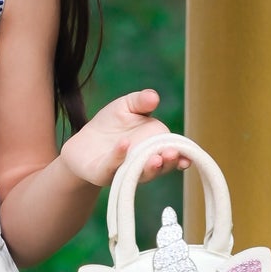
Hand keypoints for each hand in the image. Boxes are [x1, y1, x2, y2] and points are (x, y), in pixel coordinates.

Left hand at [58, 89, 189, 189]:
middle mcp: (144, 163)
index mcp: (155, 147)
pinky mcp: (104, 173)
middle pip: (161, 166)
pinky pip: (113, 166)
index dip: (182, 155)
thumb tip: (154, 97)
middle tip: (171, 154)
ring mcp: (125, 171)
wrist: (82, 143)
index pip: (173, 153)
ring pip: (141, 174)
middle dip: (168, 162)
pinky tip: (124, 144)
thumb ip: (140, 101)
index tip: (188, 156)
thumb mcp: (126, 106)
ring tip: (155, 158)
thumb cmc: (110, 125)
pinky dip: (119, 156)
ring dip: (150, 167)